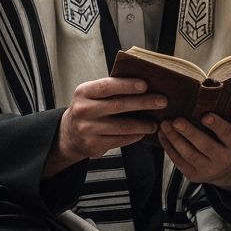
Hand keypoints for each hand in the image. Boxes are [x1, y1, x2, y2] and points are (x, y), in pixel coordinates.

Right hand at [46, 77, 166, 174]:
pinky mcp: (93, 145)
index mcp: (84, 92)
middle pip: (119, 105)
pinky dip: (134, 136)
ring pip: (122, 126)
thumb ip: (111, 89)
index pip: (107, 86)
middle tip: (161, 101)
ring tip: (155, 123)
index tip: (145, 85)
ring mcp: (88, 129)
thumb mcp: (91, 95)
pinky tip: (142, 133)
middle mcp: (84, 110)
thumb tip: (143, 84)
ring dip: (143, 124)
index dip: (127, 85)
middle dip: (144, 103)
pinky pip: (120, 140)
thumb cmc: (88, 109)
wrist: (69, 134)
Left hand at [157, 114, 230, 193]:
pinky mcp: (194, 175)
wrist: (229, 170)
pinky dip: (169, 147)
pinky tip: (162, 135)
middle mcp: (223, 159)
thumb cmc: (227, 139)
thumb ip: (225, 109)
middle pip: (204, 145)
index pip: (226, 133)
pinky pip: (179, 161)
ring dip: (174, 139)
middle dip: (189, 133)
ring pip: (189, 154)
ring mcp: (208, 169)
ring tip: (164, 124)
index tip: (205, 115)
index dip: (217, 125)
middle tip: (176, 120)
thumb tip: (210, 83)